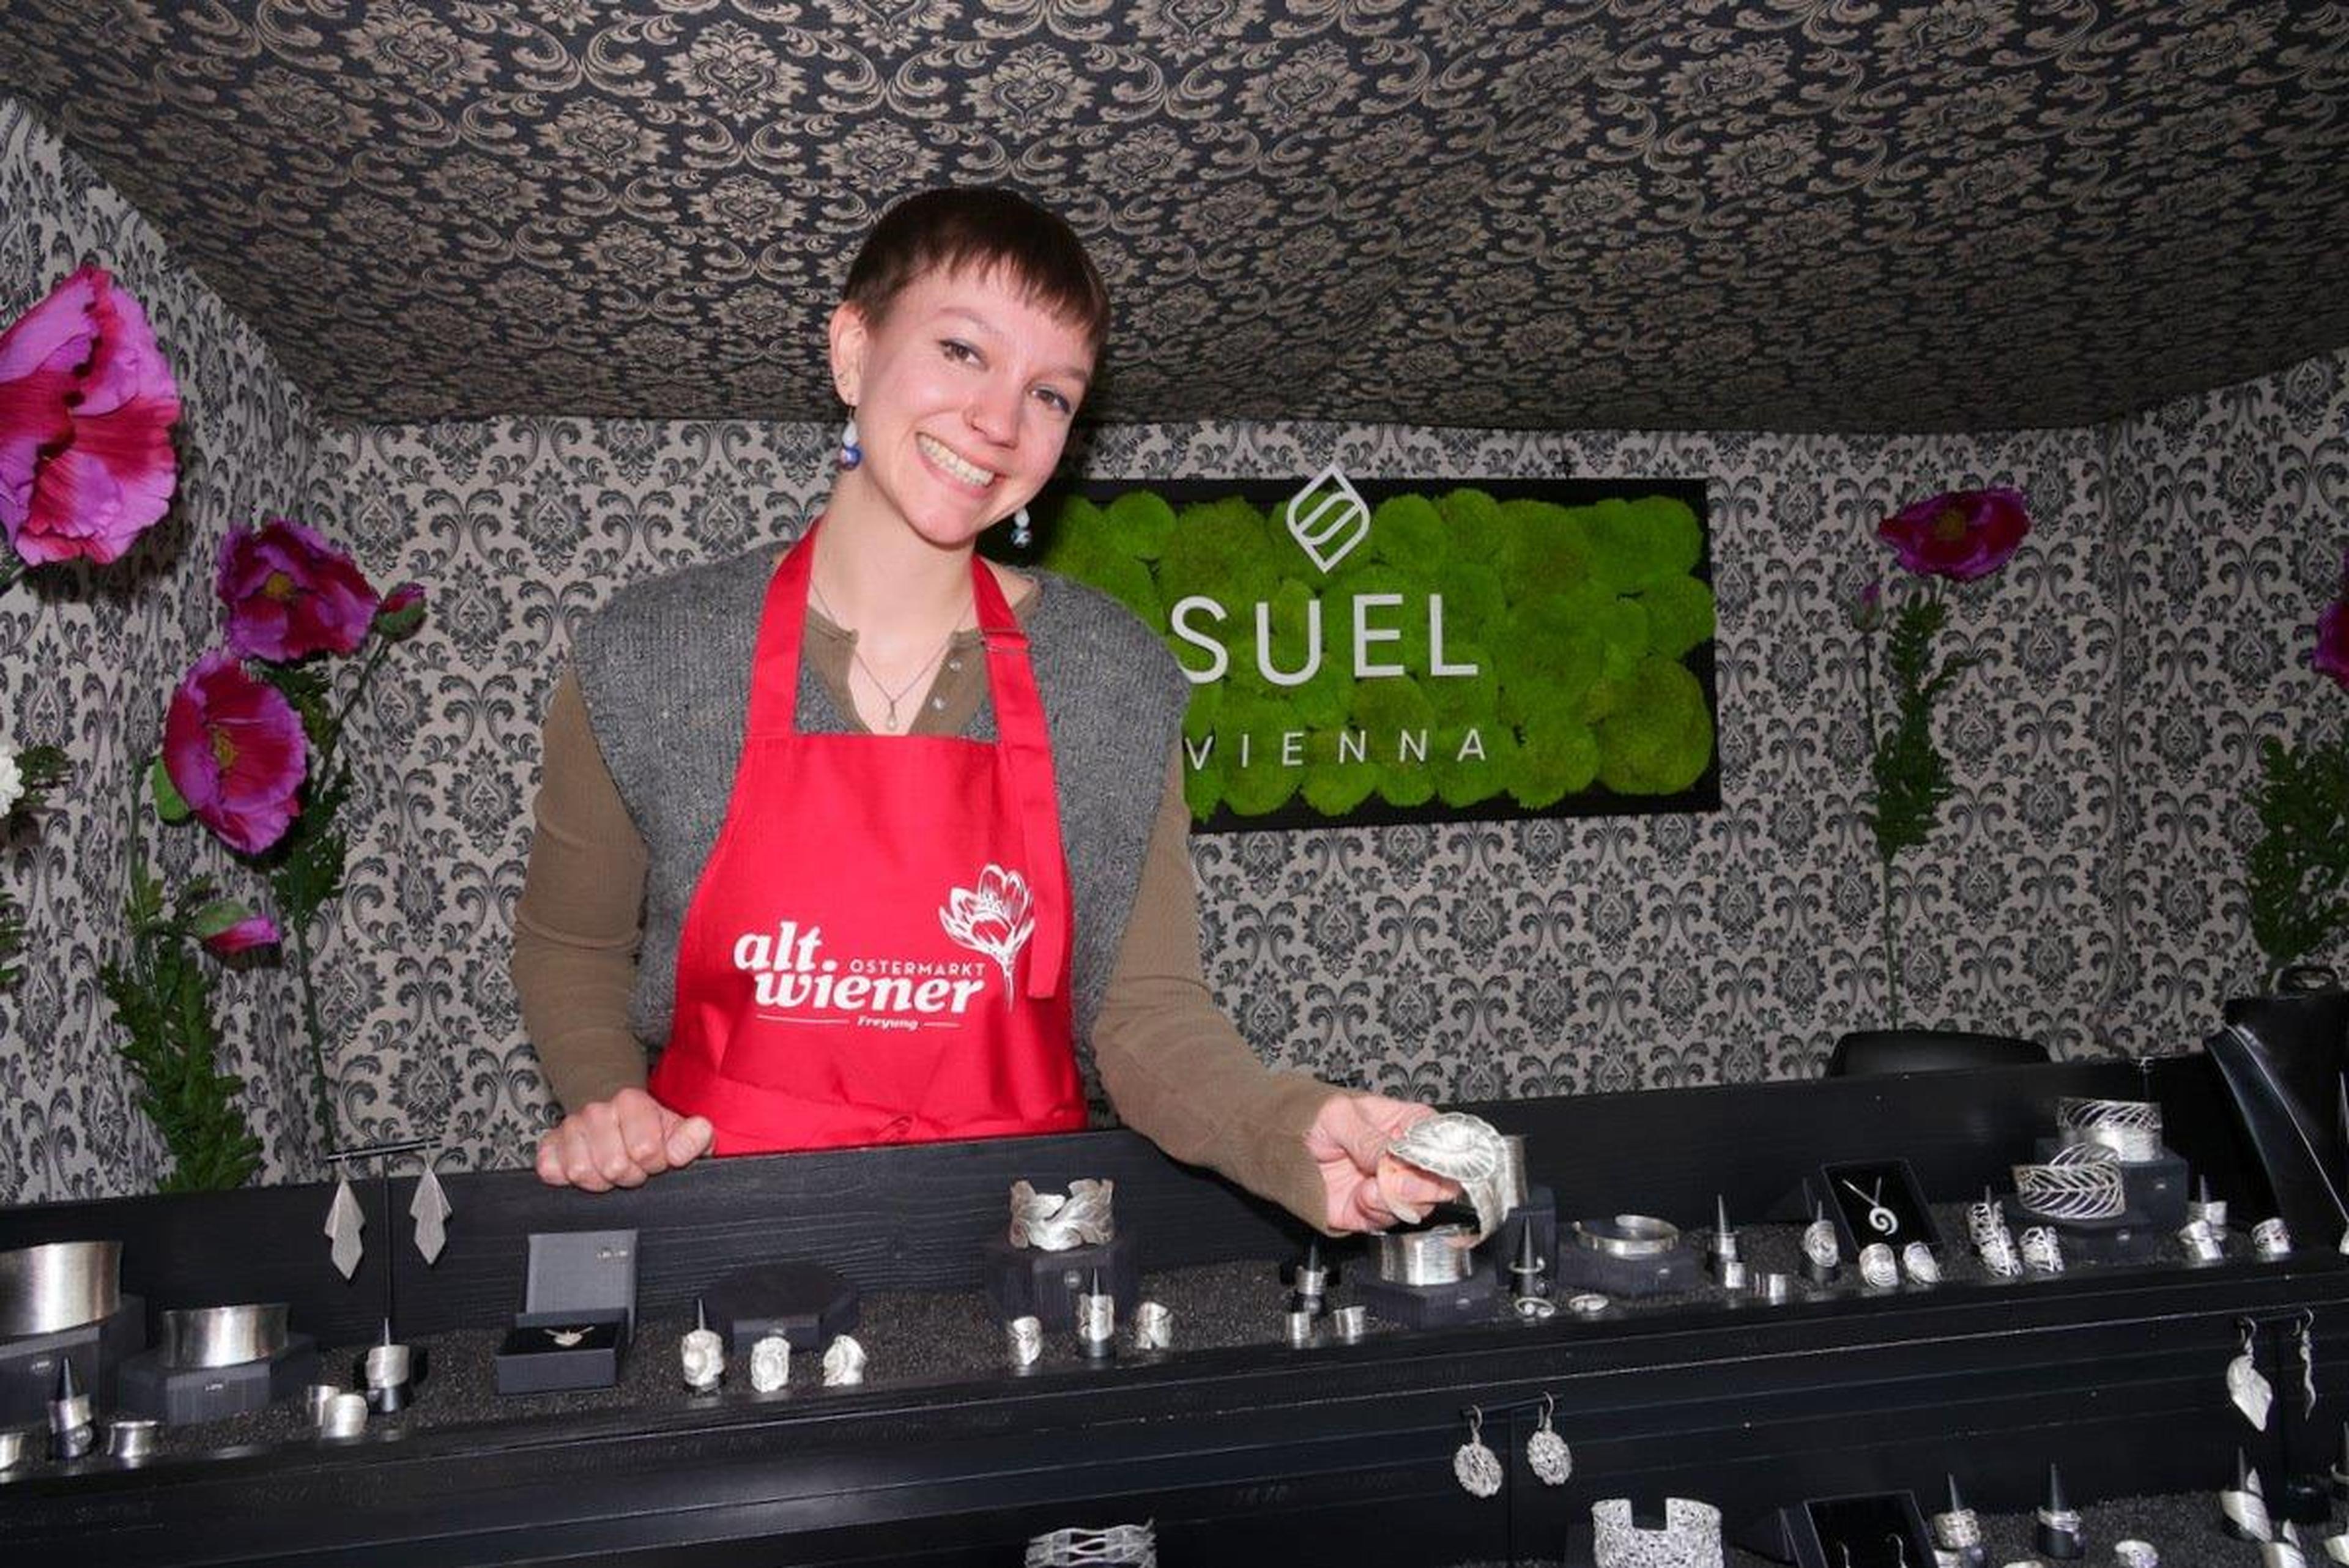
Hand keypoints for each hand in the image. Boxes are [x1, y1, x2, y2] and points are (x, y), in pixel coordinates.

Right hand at [535, 1087, 712, 1190]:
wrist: (615, 1119)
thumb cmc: (650, 1131)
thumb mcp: (681, 1132)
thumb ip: (695, 1137)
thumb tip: (684, 1146)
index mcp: (631, 1102)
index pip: (645, 1149)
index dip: (656, 1163)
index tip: (657, 1160)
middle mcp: (596, 1110)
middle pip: (613, 1166)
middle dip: (629, 1176)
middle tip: (634, 1168)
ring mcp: (569, 1127)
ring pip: (581, 1172)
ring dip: (601, 1180)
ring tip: (612, 1170)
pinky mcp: (548, 1146)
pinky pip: (551, 1172)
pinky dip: (568, 1180)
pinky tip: (587, 1169)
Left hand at [1307, 1092, 1457, 1232]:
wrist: (1275, 1141)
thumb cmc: (1310, 1117)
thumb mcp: (1338, 1116)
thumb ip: (1369, 1138)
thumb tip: (1395, 1157)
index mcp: (1405, 1124)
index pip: (1443, 1139)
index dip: (1446, 1152)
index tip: (1433, 1161)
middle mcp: (1403, 1159)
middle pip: (1440, 1179)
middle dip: (1427, 1184)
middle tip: (1403, 1180)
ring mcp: (1388, 1186)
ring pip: (1420, 1204)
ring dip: (1401, 1199)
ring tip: (1375, 1186)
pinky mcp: (1370, 1209)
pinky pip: (1388, 1218)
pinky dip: (1379, 1210)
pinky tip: (1363, 1195)